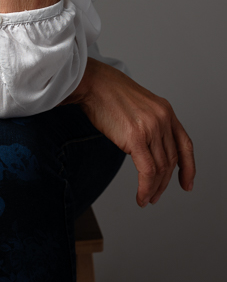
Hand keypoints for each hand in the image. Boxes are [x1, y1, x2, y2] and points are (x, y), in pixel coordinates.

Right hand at [66, 58, 195, 206]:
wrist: (92, 82)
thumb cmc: (107, 91)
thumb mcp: (139, 104)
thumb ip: (149, 122)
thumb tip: (148, 147)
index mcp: (165, 110)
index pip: (185, 144)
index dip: (189, 167)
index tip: (187, 183)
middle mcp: (162, 118)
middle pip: (171, 159)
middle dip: (165, 182)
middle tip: (157, 195)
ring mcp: (151, 128)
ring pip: (161, 168)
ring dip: (155, 188)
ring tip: (147, 198)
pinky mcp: (135, 137)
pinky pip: (147, 171)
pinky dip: (146, 188)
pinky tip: (141, 196)